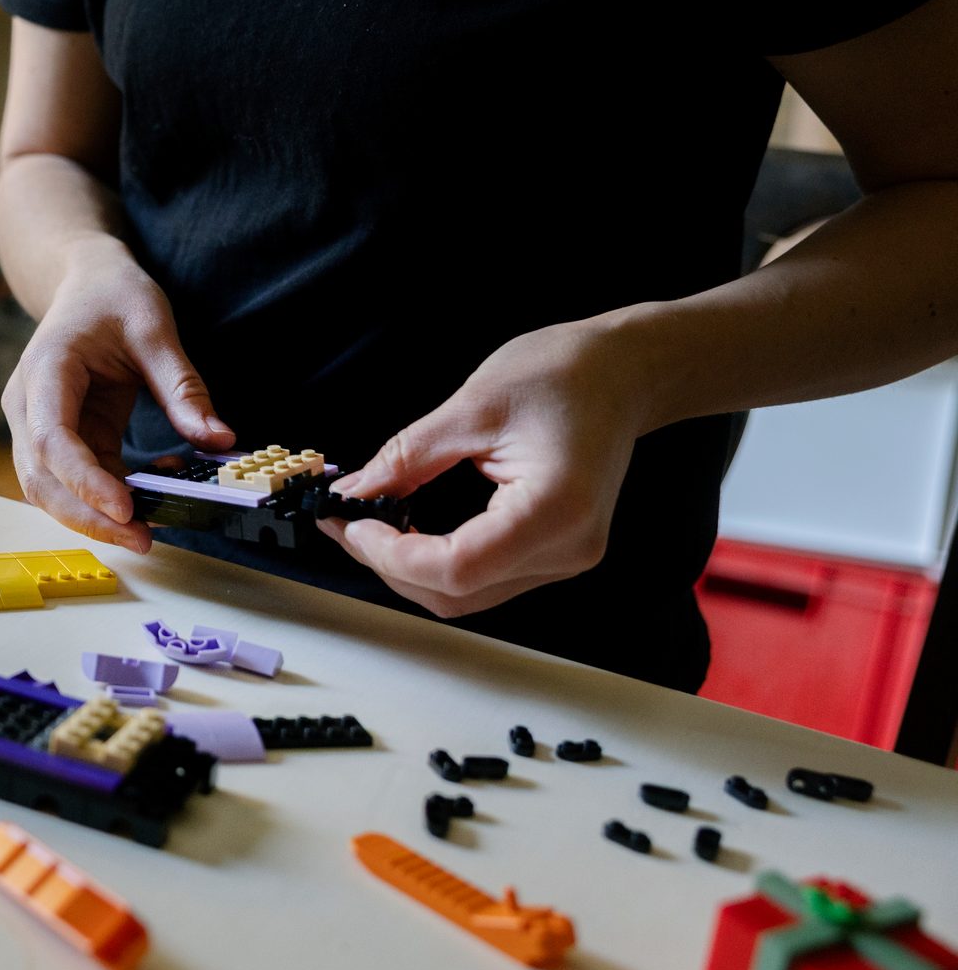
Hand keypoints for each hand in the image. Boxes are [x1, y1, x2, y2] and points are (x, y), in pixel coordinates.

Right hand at [3, 243, 233, 549]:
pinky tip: (151, 494)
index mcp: (46, 368)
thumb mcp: (155, 328)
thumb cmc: (115, 296)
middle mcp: (28, 404)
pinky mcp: (61, 439)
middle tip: (142, 539)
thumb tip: (218, 440)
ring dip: (93, 517)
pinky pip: (76, 480)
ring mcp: (37, 425)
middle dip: (87, 516)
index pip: (51, 438)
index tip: (124, 508)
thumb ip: (183, 386)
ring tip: (147, 532)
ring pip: (50, 489)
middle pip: (41, 477)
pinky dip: (107, 497)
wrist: (86, 282)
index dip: (84, 480)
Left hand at [318, 318, 649, 616]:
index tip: (349, 523)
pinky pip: (484, 578)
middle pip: (457, 593)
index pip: (457, 567)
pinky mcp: (555, 553)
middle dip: (390, 564)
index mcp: (555, 510)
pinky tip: (409, 531)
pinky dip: (437, 563)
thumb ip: (408, 457)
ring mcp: (565, 558)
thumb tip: (355, 493)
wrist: (625, 373)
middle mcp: (567, 549)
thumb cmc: (567, 373)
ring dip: (409, 569)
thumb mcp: (474, 405)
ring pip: (466, 596)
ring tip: (369, 525)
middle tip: (344, 523)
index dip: (392, 554)